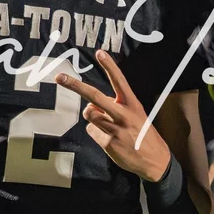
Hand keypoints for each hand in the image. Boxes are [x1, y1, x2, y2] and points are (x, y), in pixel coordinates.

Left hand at [55, 50, 170, 180]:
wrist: (154, 160)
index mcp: (132, 104)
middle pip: (94, 96)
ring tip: (107, 124)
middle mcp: (123, 114)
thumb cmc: (142, 133)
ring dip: (93, 116)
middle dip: (75, 85)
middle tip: (59, 77)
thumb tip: (92, 107)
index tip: (100, 53)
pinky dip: (97, 133)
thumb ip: (114, 107)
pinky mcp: (108, 143)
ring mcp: (115, 129)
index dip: (110, 66)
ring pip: (90, 114)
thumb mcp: (135, 115)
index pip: (119, 81)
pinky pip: (92, 131)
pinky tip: (111, 139)